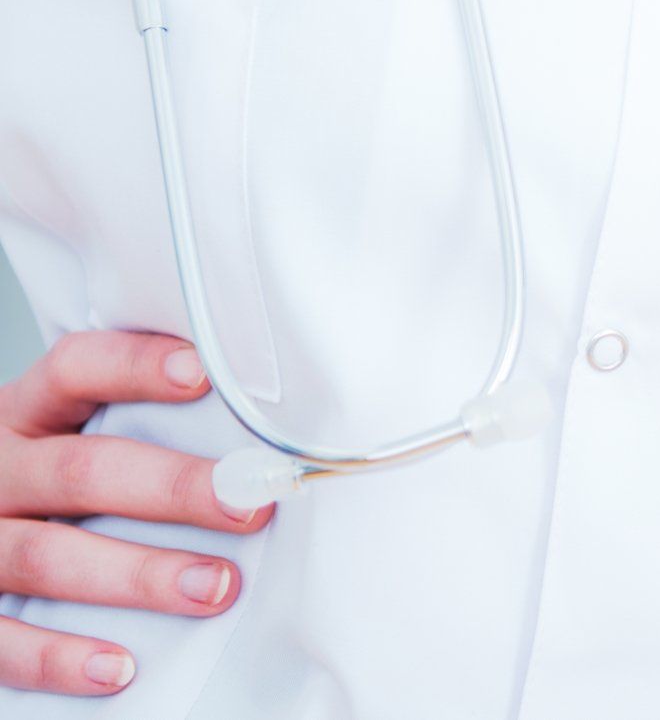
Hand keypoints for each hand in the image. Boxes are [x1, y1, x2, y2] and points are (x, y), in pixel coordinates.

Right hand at [0, 332, 268, 695]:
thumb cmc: (48, 485)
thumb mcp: (67, 437)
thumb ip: (139, 429)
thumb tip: (259, 440)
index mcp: (23, 415)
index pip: (75, 371)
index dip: (135, 367)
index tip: (203, 374)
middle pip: (81, 472)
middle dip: (172, 488)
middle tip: (248, 505)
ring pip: (48, 557)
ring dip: (138, 576)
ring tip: (214, 588)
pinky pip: (2, 641)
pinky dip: (58, 656)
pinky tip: (119, 667)